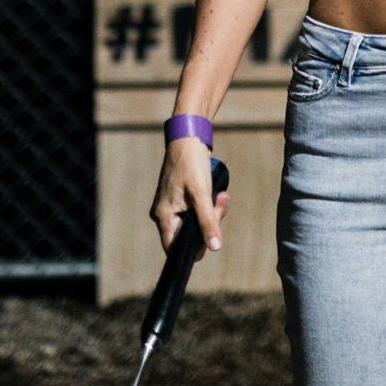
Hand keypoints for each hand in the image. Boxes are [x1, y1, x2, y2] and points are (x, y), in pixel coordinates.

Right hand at [153, 136, 229, 262]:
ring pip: (197, 221)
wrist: (189, 137)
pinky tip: (218, 193)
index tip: (212, 234)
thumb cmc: (191, 164)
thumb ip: (208, 222)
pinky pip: (198, 210)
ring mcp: (173, 205)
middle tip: (219, 204)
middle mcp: (165, 214)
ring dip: (213, 211)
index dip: (194, 248)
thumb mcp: (202, 195)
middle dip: (210, 222)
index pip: (174, 248)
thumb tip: (215, 247)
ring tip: (221, 196)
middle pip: (190, 234)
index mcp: (163, 217)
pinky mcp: (182, 197)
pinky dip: (209, 204)